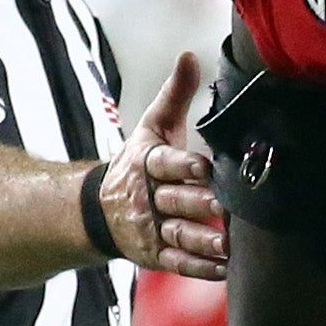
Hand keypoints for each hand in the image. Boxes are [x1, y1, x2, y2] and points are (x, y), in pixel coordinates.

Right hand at [101, 53, 226, 279]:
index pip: (166, 164)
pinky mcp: (155, 254)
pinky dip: (199, 268)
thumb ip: (174, 95)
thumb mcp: (151, 128)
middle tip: (226, 208)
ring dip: (203, 241)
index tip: (205, 168)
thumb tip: (189, 56)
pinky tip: (223, 269)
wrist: (99, 209)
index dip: (185, 167)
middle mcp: (147, 198)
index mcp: (147, 163)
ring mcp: (150, 229)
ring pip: (178, 235)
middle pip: (175, 201)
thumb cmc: (137, 163)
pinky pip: (178, 262)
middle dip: (199, 205)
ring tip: (227, 245)